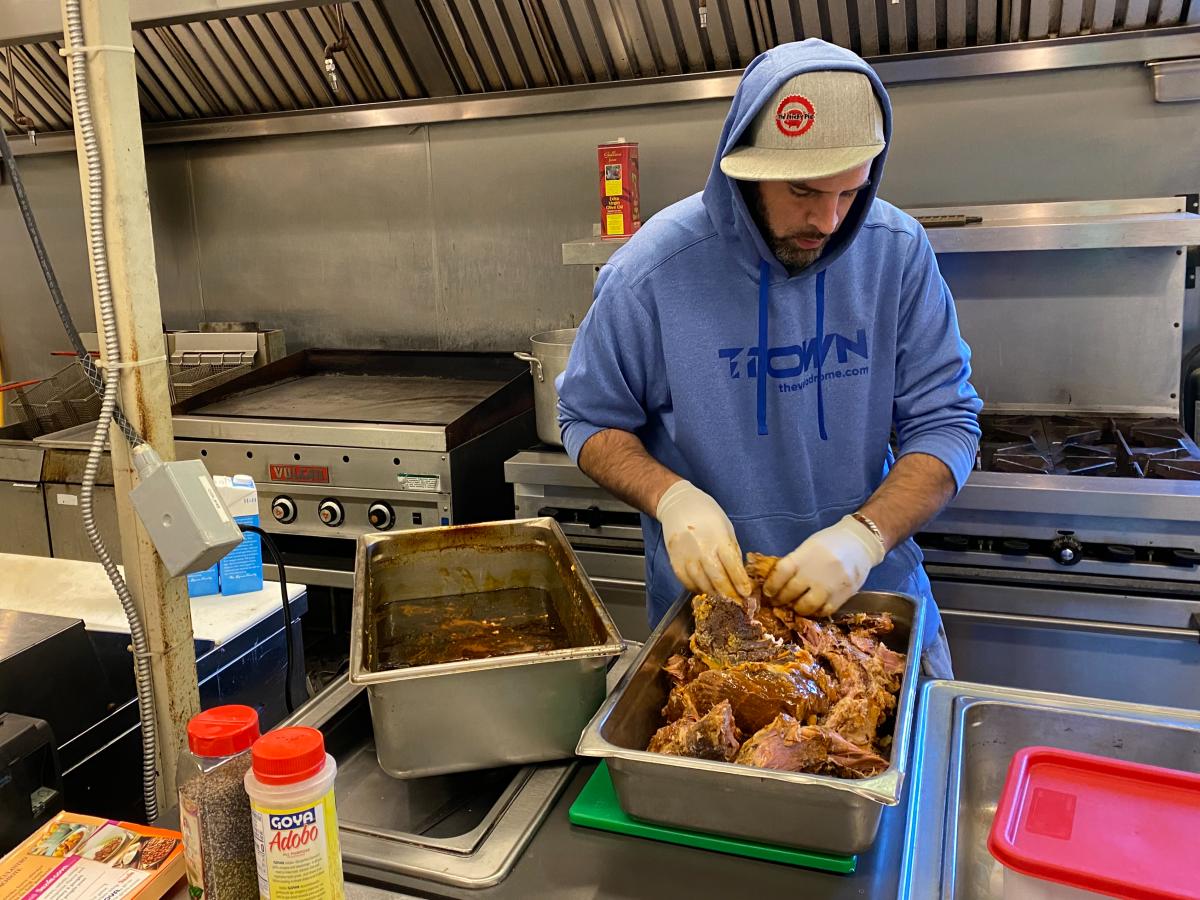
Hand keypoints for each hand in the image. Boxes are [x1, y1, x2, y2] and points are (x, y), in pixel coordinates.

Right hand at [656, 481, 752, 599]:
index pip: (732, 566)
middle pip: (717, 579)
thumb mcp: (726, 527)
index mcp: (718, 538)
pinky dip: (697, 590)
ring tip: (724, 601)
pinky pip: (687, 583)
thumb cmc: (706, 513)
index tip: (747, 593)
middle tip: (738, 604)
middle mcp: (702, 549)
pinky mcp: (675, 562)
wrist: (677, 504)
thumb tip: (739, 574)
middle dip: (729, 595)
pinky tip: (706, 591)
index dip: (740, 582)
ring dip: (715, 595)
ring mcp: (687, 557)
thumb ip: (732, 551)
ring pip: (702, 584)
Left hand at [762, 516, 885, 616]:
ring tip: (795, 606)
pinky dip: (815, 612)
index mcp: (805, 555)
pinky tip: (812, 608)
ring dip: (797, 608)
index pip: (781, 572)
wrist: (860, 543)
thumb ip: (795, 563)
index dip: (771, 585)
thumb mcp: (809, 547)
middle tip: (777, 602)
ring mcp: (831, 585)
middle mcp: (816, 571)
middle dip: (781, 599)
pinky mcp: (843, 595)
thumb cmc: (830, 542)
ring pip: (807, 606)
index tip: (768, 592)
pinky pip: (824, 611)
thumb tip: (778, 582)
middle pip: (791, 591)